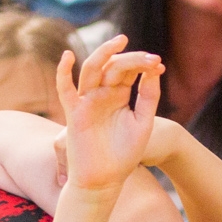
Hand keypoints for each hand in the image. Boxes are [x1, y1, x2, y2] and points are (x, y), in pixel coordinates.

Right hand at [55, 36, 162, 194]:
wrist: (106, 180)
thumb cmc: (125, 154)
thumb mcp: (143, 121)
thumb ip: (148, 95)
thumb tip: (155, 67)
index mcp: (118, 95)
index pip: (128, 69)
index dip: (143, 63)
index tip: (160, 64)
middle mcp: (101, 94)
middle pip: (113, 66)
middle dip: (132, 59)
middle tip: (151, 58)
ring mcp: (87, 100)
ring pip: (91, 69)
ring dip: (104, 53)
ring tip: (120, 41)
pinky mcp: (74, 112)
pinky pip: (64, 89)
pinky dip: (62, 72)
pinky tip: (66, 56)